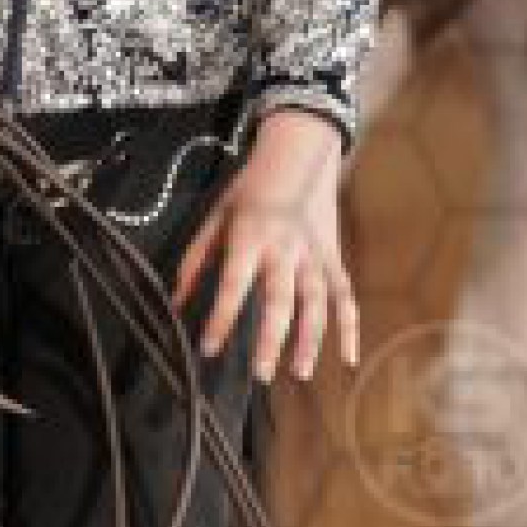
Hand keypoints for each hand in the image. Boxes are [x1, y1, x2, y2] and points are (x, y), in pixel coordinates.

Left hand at [172, 106, 357, 384]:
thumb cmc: (251, 188)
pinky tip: (348, 358)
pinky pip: (344, 296)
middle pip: (281, 299)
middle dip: (271, 339)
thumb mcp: (217, 216)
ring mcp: (314, 253)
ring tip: (300, 372)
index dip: (221, 317)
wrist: (299, 152)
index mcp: (250, 235)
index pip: (234, 284)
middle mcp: (285, 247)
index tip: (208, 347)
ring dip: (312, 340)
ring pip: (317, 302)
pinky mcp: (334, 257)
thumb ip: (196, 259)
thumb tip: (176, 301)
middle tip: (261, 374)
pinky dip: (350, 327)